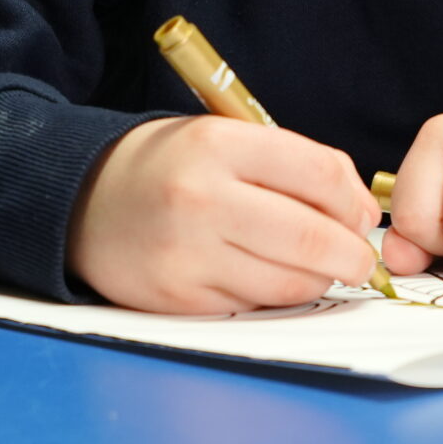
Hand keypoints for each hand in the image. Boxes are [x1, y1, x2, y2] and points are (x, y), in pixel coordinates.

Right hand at [69, 116, 383, 314]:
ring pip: (290, 283)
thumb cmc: (167, 168)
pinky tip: (264, 276)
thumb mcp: (222, 137)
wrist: (82, 201)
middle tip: (357, 259)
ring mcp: (189, 254)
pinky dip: (274, 297)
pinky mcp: (180, 298)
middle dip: (351, 256)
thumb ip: (292, 164)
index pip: (320, 173)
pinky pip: (255, 306)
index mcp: (217, 144)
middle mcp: (203, 198)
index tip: (359, 215)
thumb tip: (360, 213)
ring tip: (311, 266)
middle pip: (313, 238)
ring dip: (317, 280)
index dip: (354, 201)